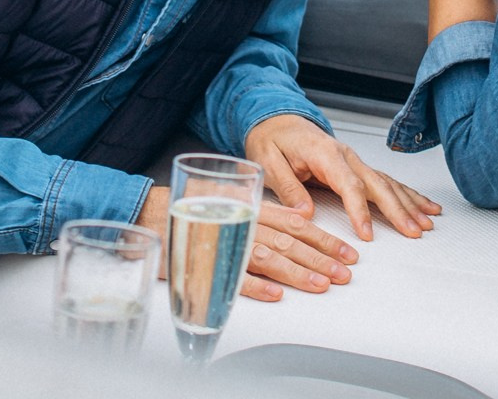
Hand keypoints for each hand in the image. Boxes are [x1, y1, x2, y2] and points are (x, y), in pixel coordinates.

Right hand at [136, 182, 369, 302]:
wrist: (151, 215)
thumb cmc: (193, 209)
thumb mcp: (235, 202)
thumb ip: (265, 212)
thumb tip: (301, 220)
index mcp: (252, 208)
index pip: (296, 224)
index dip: (324, 238)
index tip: (347, 252)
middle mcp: (242, 224)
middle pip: (288, 242)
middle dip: (320, 258)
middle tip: (344, 272)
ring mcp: (224, 245)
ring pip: (267, 259)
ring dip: (296, 273)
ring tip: (320, 285)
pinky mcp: (205, 266)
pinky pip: (233, 279)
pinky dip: (255, 286)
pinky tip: (275, 294)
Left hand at [246, 113, 440, 245]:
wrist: (276, 118)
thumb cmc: (272, 138)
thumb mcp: (267, 160)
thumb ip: (286, 186)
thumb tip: (305, 213)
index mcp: (325, 153)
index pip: (348, 184)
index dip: (360, 210)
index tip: (367, 234)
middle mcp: (346, 156)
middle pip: (377, 184)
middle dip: (398, 209)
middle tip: (414, 232)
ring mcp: (354, 160)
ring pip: (387, 183)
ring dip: (409, 203)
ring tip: (427, 223)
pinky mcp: (356, 167)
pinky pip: (385, 181)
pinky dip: (407, 195)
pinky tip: (423, 206)